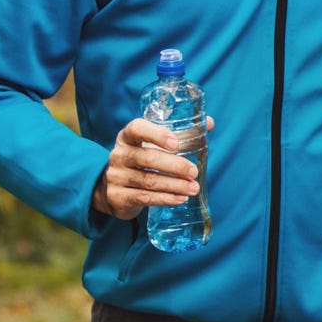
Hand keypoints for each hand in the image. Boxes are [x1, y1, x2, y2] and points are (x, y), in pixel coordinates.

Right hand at [90, 115, 211, 220]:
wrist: (113, 189)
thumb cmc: (141, 162)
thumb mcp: (153, 146)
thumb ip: (181, 134)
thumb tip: (209, 123)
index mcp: (127, 137)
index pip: (137, 129)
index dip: (156, 134)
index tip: (176, 143)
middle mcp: (119, 155)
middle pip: (148, 158)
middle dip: (175, 165)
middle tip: (194, 172)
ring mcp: (116, 176)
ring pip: (148, 181)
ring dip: (175, 185)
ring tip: (193, 188)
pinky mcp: (117, 197)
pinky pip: (144, 198)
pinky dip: (165, 199)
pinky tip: (180, 198)